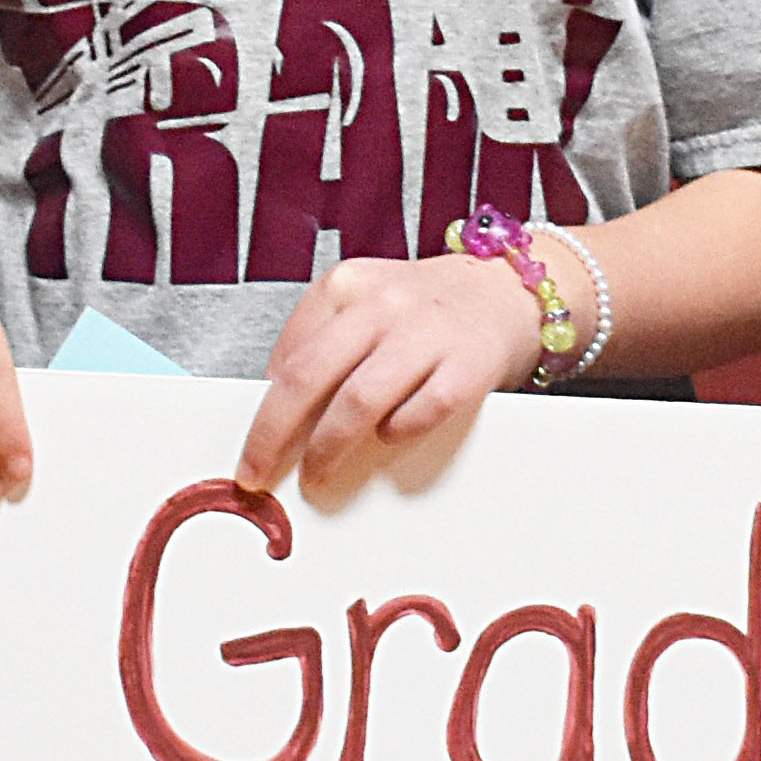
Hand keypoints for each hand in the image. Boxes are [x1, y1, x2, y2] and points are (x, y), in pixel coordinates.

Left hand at [240, 251, 549, 494]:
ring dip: (327, 448)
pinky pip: (419, 413)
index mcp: (346, 286)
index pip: (288, 355)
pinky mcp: (467, 365)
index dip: (262, 410)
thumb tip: (278, 416)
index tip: (252, 448)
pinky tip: (390, 436)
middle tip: (257, 473)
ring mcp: (426, 333)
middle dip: (272, 436)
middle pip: (307, 378)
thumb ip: (323, 347)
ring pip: (357, 402)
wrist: (507, 292)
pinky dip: (397, 433)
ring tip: (317, 474)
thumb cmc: (425, 310)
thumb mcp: (364, 306)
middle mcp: (382, 303)